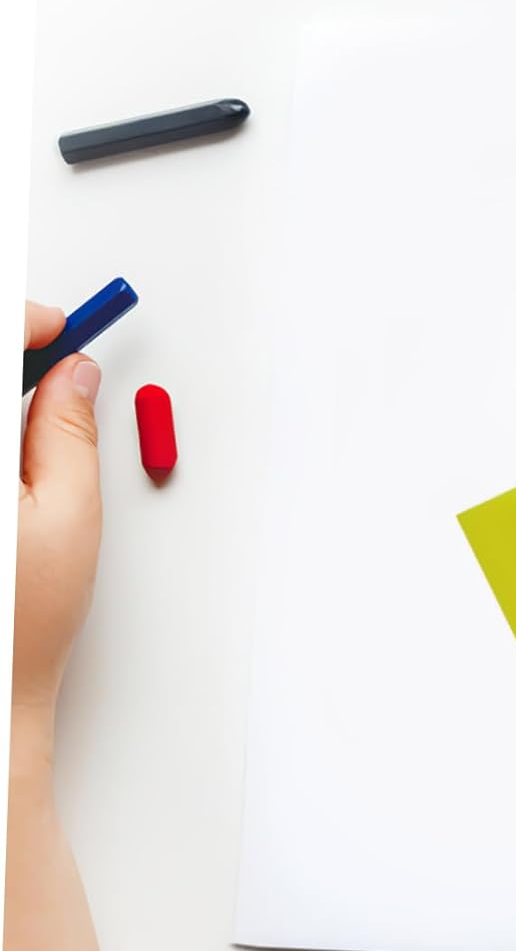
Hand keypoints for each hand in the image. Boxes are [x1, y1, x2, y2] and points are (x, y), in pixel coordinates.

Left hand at [14, 301, 103, 728]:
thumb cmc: (14, 625)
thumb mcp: (65, 515)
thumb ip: (65, 430)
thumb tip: (74, 374)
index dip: (24, 325)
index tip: (58, 329)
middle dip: (11, 360)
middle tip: (46, 367)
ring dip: (0, 405)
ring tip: (24, 423)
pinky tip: (5, 461)